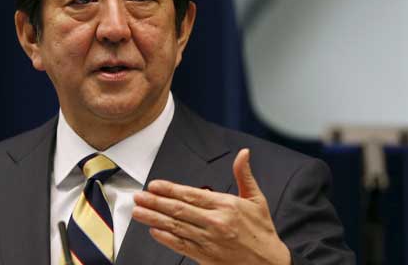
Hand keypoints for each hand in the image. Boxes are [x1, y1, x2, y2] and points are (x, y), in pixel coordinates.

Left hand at [132, 148, 290, 264]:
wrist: (269, 264)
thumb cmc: (261, 231)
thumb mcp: (257, 199)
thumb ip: (244, 175)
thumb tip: (244, 153)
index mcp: (226, 205)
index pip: (192, 195)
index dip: (170, 189)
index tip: (154, 185)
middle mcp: (215, 222)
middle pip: (179, 210)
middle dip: (155, 202)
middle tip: (138, 196)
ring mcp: (209, 240)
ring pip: (175, 227)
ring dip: (154, 218)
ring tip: (138, 211)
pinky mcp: (205, 257)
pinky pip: (181, 245)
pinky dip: (165, 238)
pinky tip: (153, 231)